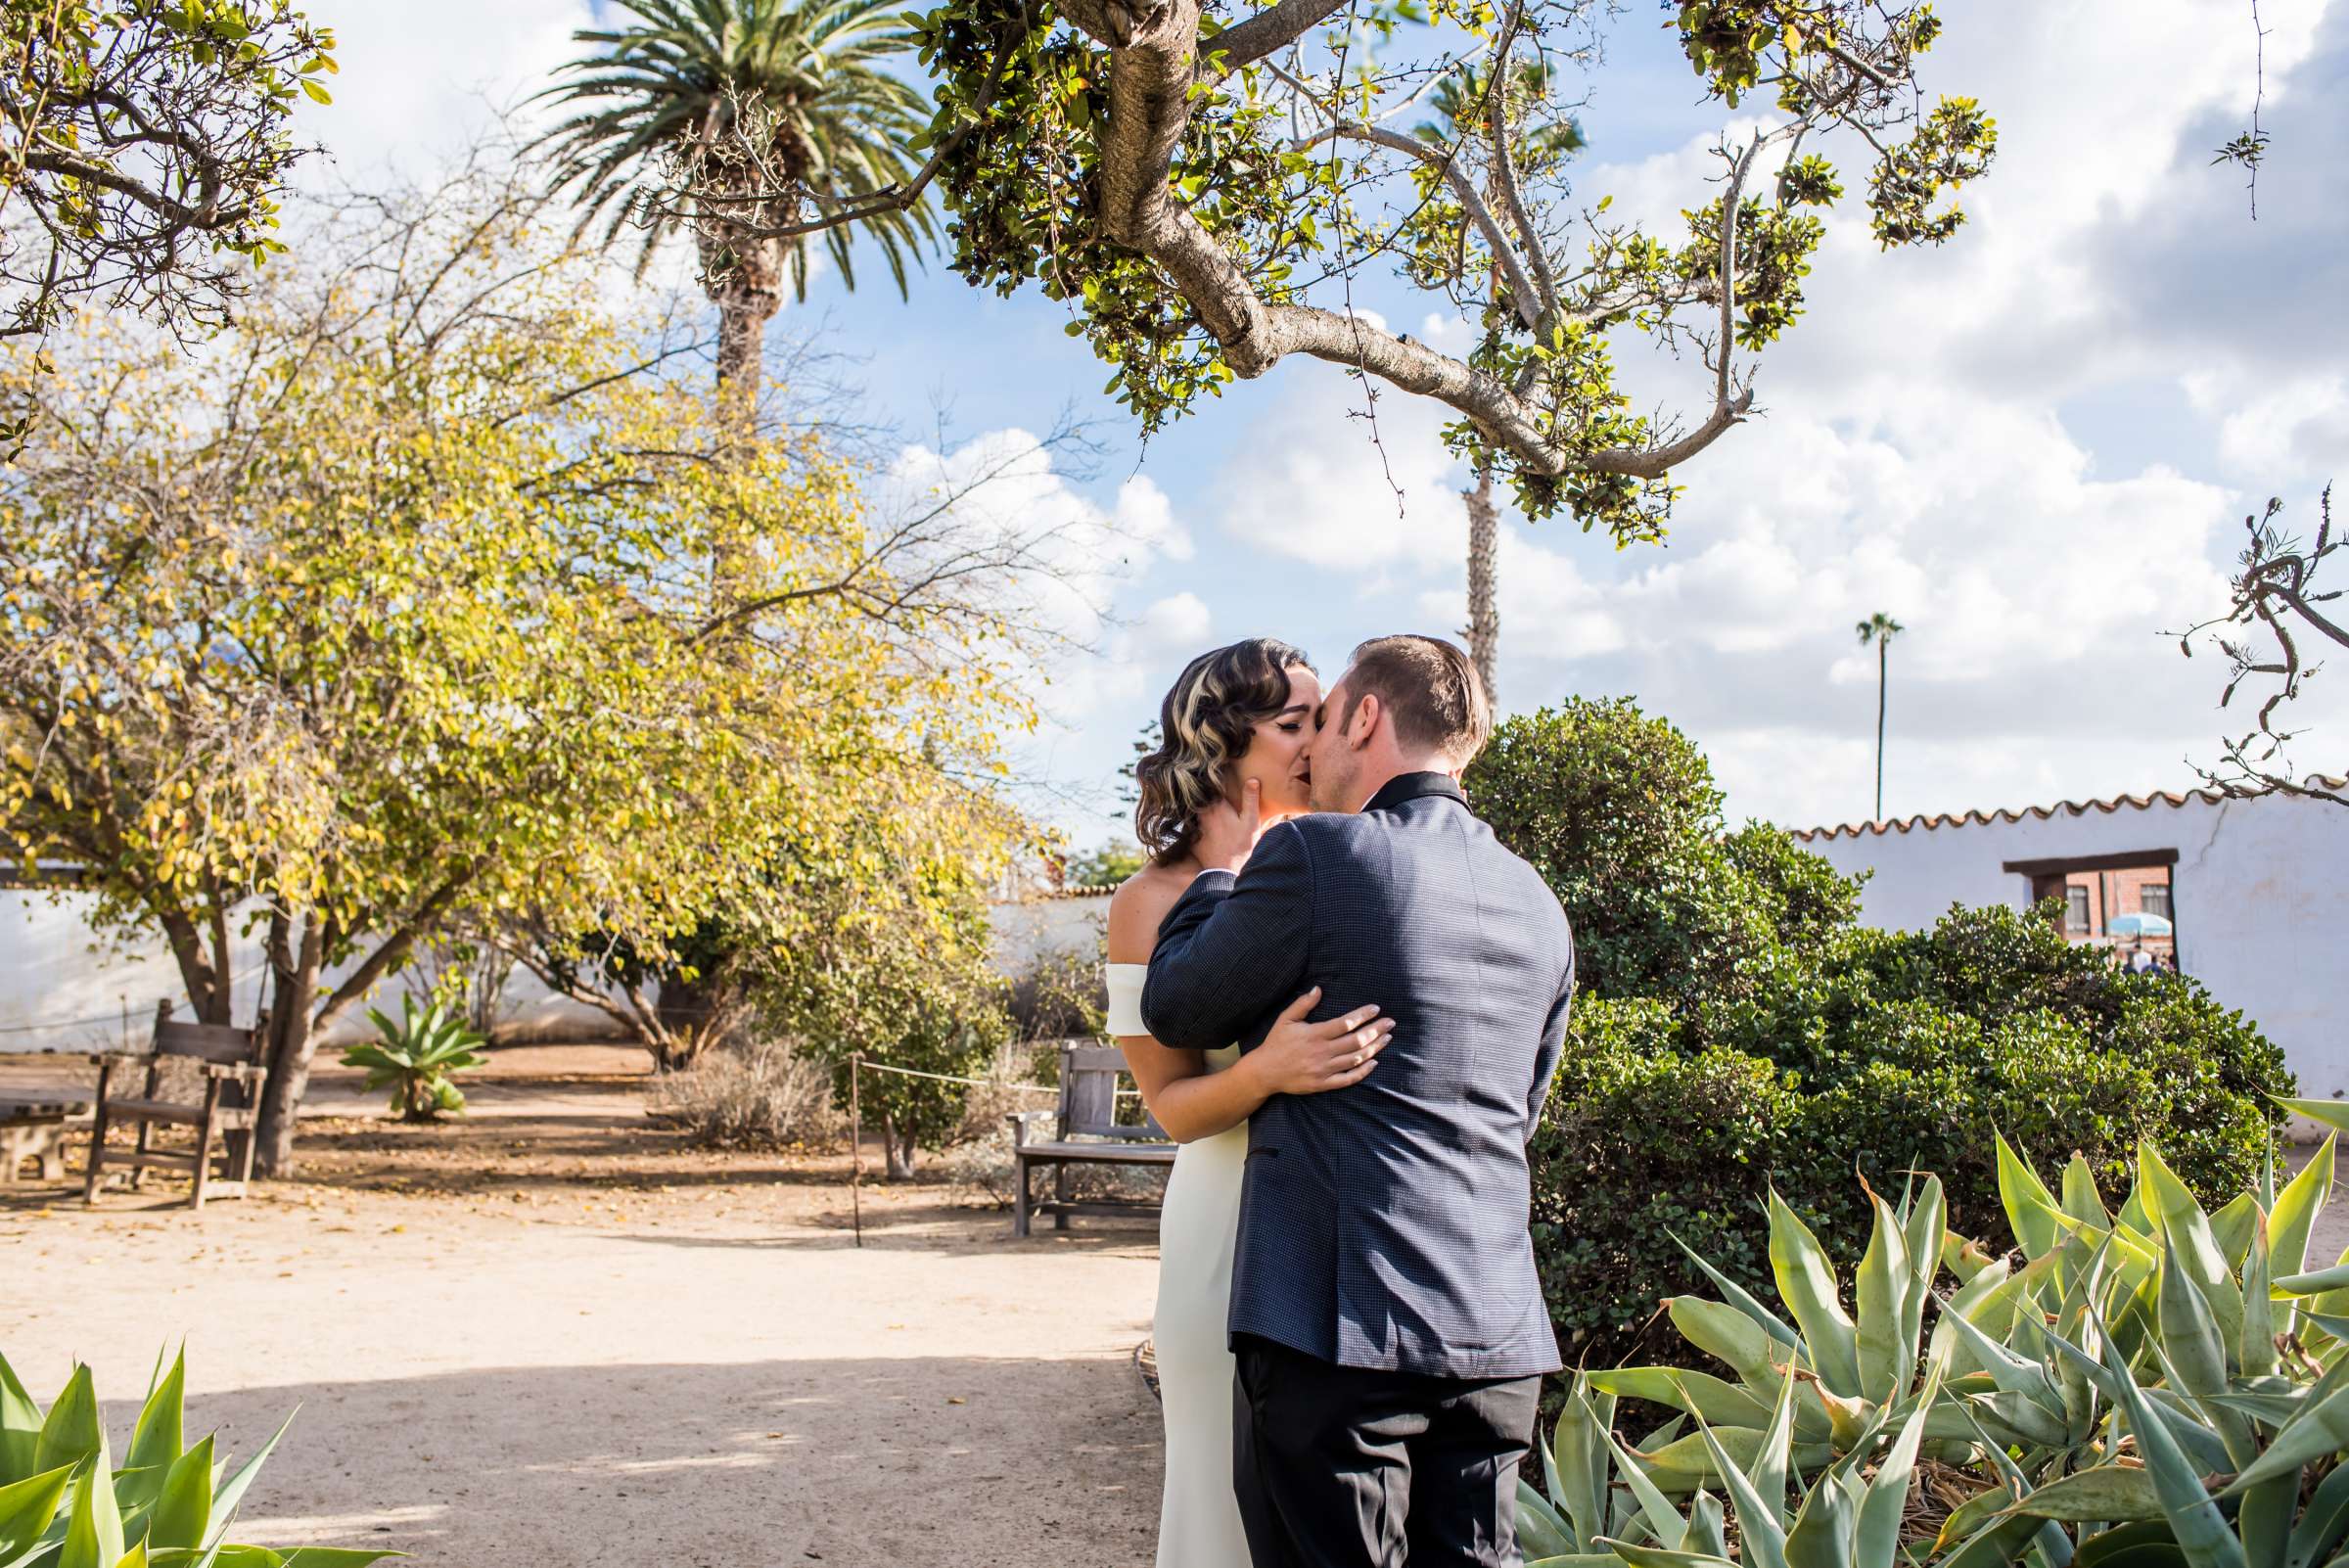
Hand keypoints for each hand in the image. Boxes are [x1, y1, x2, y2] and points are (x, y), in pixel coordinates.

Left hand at [1194, 776, 1268, 875]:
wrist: (1226, 872)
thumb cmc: (1241, 846)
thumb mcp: (1251, 822)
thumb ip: (1250, 799)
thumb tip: (1252, 779)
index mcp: (1217, 807)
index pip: (1211, 787)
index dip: (1213, 781)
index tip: (1214, 775)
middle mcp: (1202, 814)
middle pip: (1199, 798)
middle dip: (1203, 793)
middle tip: (1206, 788)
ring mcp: (1195, 827)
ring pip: (1193, 812)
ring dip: (1197, 808)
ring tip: (1200, 803)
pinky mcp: (1192, 840)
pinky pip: (1189, 828)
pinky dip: (1192, 824)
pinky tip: (1198, 826)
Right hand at [1242, 987, 1393, 1096]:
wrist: (1265, 1071)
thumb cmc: (1276, 1042)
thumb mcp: (1285, 1019)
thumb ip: (1303, 1004)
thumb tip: (1318, 989)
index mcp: (1314, 1034)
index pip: (1345, 1023)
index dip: (1363, 1015)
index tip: (1376, 1008)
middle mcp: (1322, 1052)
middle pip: (1356, 1040)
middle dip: (1376, 1030)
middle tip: (1390, 1022)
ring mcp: (1324, 1069)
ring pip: (1356, 1058)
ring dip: (1375, 1048)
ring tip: (1387, 1038)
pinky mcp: (1323, 1084)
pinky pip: (1348, 1079)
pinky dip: (1363, 1071)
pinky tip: (1374, 1062)